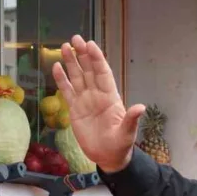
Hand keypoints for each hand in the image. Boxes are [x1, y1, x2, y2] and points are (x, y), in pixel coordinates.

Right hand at [51, 35, 145, 172]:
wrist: (108, 157)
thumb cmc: (120, 145)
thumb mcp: (127, 133)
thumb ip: (131, 119)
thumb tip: (140, 107)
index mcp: (110, 97)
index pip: (103, 73)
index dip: (97, 59)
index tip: (90, 45)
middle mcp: (97, 95)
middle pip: (88, 70)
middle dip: (82, 55)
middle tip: (75, 38)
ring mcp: (85, 101)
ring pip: (77, 77)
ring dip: (71, 62)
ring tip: (64, 46)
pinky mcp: (74, 109)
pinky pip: (67, 91)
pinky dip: (61, 79)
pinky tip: (56, 66)